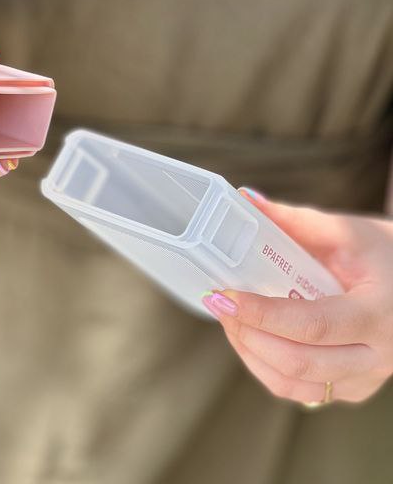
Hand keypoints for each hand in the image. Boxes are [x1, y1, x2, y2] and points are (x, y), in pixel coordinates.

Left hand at [202, 188, 392, 404]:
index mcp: (378, 315)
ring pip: (295, 384)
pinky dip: (265, 368)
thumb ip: (298, 221)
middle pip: (300, 361)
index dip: (263, 315)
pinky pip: (301, 392)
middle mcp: (377, 356)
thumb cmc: (386, 255)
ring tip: (228, 320)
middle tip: (218, 305)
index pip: (314, 325)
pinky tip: (248, 339)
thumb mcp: (348, 232)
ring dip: (251, 352)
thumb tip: (246, 201)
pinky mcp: (352, 387)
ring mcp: (365, 378)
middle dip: (248, 334)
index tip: (225, 297)